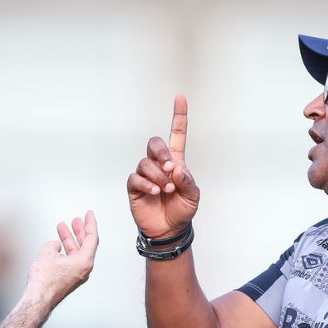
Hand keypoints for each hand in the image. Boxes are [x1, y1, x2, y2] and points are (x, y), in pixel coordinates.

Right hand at [24, 210, 98, 308]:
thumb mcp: (47, 254)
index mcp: (84, 262)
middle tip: (76, 220)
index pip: (92, 238)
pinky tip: (56, 246)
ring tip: (62, 227)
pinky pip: (70, 260)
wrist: (38, 299)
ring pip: (76, 252)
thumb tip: (54, 246)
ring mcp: (77, 275)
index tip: (89, 214)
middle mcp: (84, 269)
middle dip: (79, 230)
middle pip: (85, 245)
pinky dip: (65, 250)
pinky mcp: (69, 280)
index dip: (90, 224)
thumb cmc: (44, 280)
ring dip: (69, 239)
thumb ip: (52, 245)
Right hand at [126, 95, 199, 239]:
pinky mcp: (135, 187)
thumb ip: (187, 181)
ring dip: (157, 176)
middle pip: (154, 144)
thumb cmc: (182, 210)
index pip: (176, 134)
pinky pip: (136, 178)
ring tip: (166, 190)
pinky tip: (155, 192)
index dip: (178, 116)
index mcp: (175, 162)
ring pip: (145, 163)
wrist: (169, 230)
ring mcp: (145, 175)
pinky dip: (147, 184)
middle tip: (170, 169)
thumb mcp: (193, 196)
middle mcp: (158, 165)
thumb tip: (176, 169)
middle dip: (161, 153)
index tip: (180, 98)